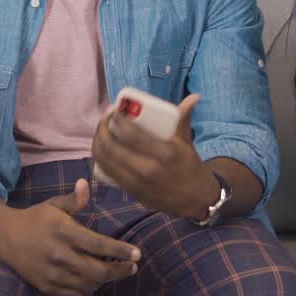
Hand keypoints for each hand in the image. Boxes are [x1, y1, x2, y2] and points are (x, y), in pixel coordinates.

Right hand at [0, 179, 140, 295]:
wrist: (4, 237)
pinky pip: (75, 294)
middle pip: (98, 271)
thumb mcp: (54, 205)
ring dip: (105, 280)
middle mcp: (59, 255)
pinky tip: (94, 280)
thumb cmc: (36, 218)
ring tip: (114, 271)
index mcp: (64, 232)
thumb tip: (86, 183)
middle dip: (120, 271)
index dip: (121, 251)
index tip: (138, 254)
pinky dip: (88, 288)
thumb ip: (74, 199)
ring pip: (89, 285)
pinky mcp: (46, 286)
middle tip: (132, 267)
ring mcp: (52, 274)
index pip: (99, 245)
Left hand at [91, 93, 216, 220]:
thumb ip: (184, 118)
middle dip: (103, 128)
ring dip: (98, 143)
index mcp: (165, 152)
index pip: (131, 134)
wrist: (197, 199)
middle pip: (112, 147)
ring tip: (101, 131)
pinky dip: (100, 159)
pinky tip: (101, 149)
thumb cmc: (190, 165)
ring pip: (106, 160)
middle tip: (105, 119)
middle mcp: (149, 169)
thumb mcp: (187, 141)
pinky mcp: (132, 192)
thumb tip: (193, 96)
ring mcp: (138, 183)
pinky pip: (108, 173)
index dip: (116, 120)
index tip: (114, 110)